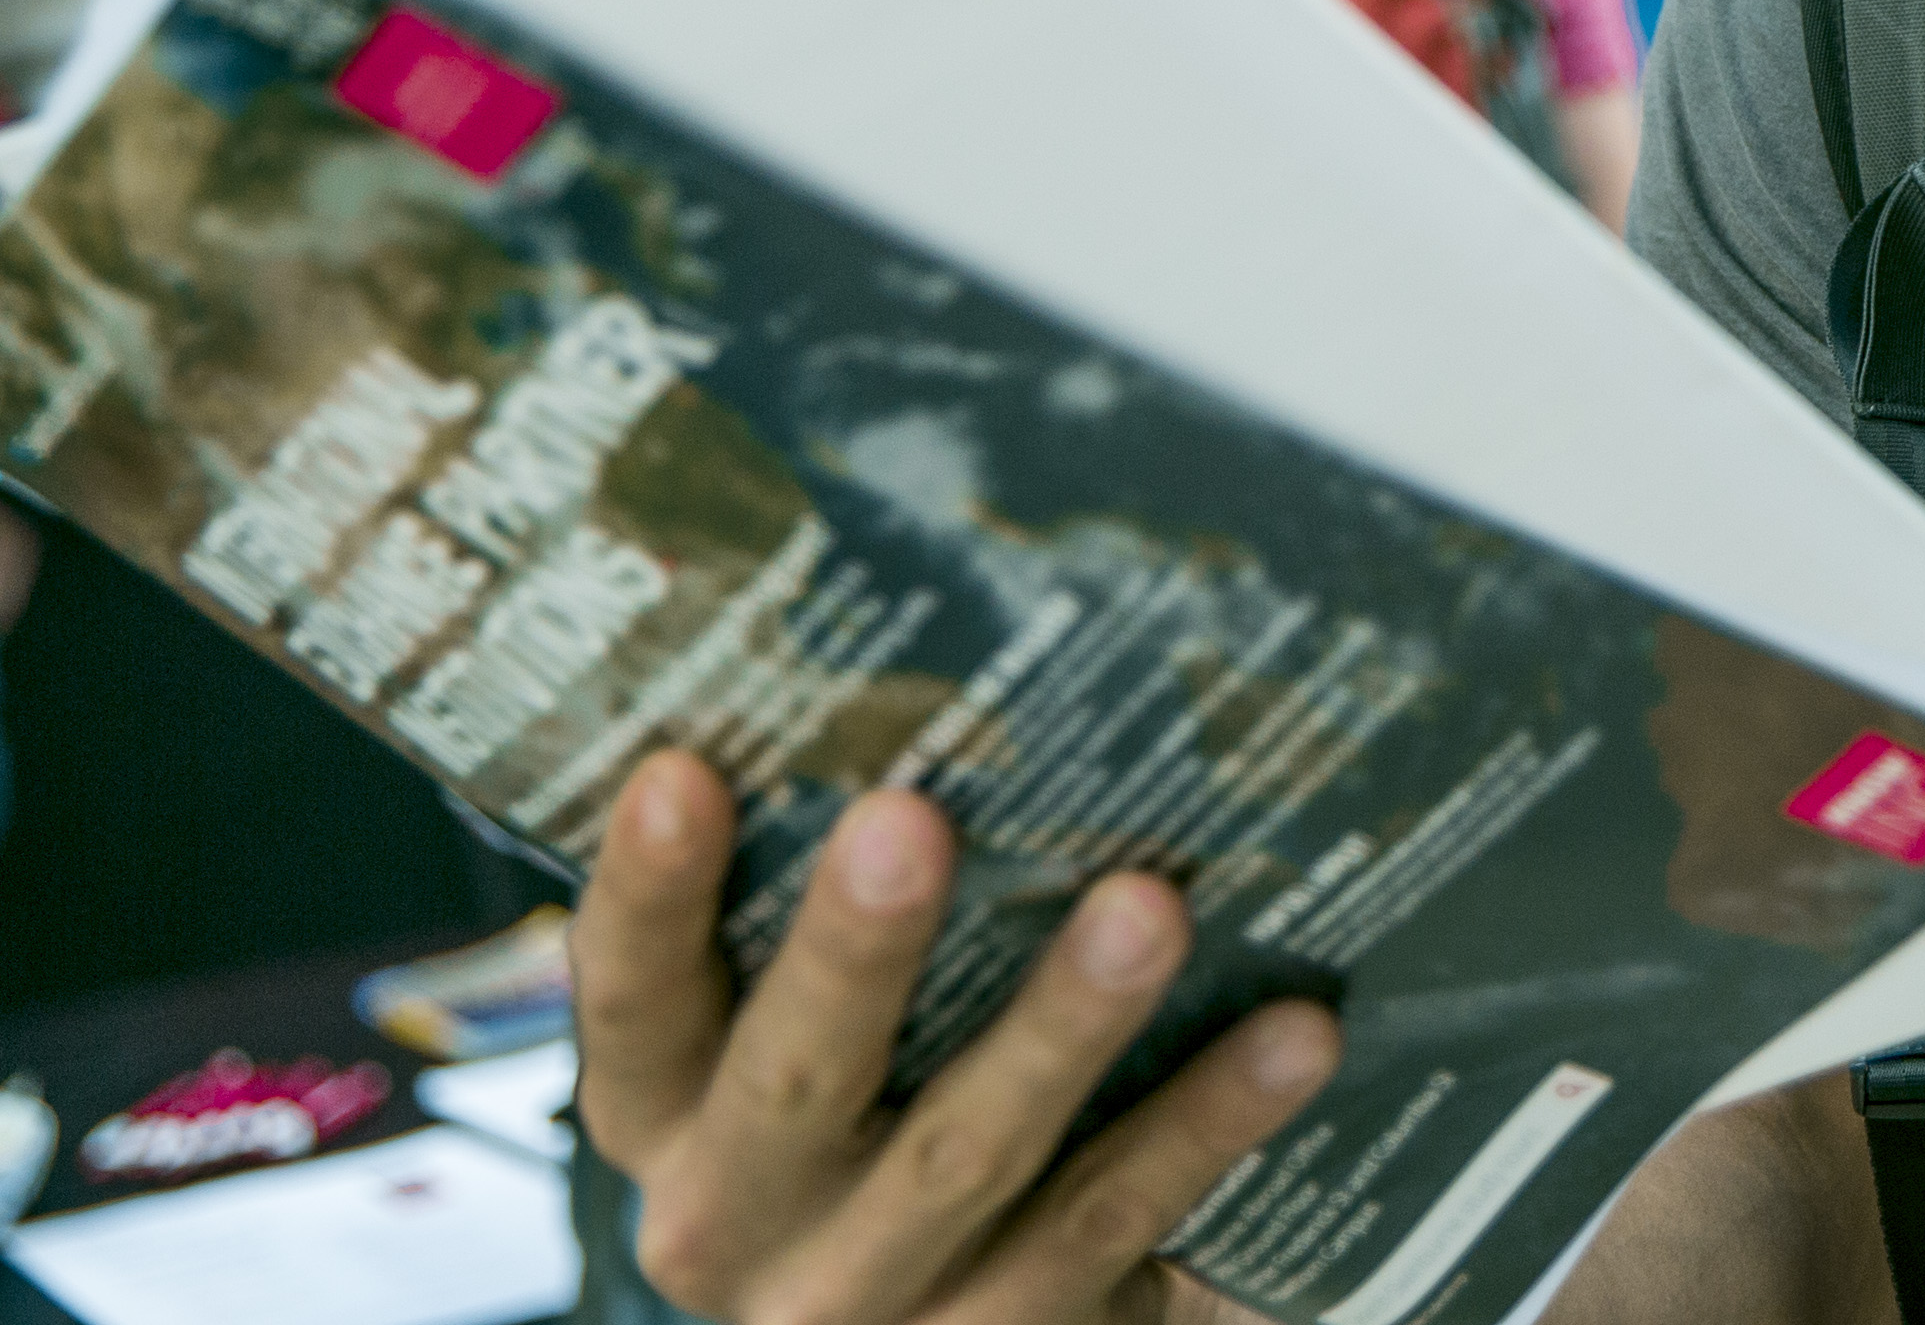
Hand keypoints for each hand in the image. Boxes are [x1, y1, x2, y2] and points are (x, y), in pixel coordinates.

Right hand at [576, 755, 1339, 1324]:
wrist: (942, 1315)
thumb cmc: (874, 1096)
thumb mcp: (803, 1029)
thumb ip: (822, 904)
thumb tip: (942, 665)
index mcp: (669, 1119)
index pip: (629, 1006)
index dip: (644, 895)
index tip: (681, 766)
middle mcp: (739, 1226)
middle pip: (793, 1086)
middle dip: (853, 952)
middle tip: (910, 816)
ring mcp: (873, 1300)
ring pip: (968, 1153)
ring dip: (1062, 1025)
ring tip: (1151, 904)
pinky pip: (1113, 1219)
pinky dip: (1206, 1121)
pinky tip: (1295, 1031)